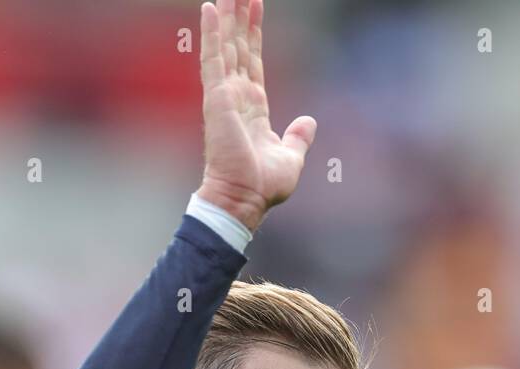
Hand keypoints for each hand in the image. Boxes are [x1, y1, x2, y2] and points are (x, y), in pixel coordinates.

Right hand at [195, 0, 315, 231]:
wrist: (245, 199)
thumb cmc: (263, 185)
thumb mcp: (291, 156)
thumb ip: (298, 137)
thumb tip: (308, 121)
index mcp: (253, 107)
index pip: (252, 61)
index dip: (253, 34)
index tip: (254, 7)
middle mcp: (236, 97)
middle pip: (238, 47)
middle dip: (239, 18)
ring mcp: (225, 95)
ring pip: (225, 46)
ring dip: (226, 17)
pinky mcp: (217, 98)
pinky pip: (213, 58)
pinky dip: (211, 33)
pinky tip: (211, 7)